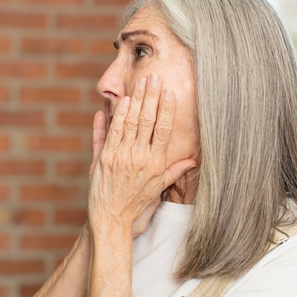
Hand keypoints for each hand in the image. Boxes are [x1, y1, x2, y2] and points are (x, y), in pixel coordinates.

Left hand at [88, 74, 196, 236]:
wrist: (112, 219)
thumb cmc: (136, 204)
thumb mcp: (158, 188)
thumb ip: (174, 171)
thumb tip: (193, 160)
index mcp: (155, 163)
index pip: (163, 130)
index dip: (166, 109)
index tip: (169, 92)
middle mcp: (139, 158)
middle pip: (147, 121)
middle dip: (151, 97)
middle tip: (153, 77)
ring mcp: (120, 157)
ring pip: (129, 123)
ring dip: (134, 101)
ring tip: (140, 84)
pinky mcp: (104, 158)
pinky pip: (110, 133)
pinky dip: (115, 117)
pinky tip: (120, 102)